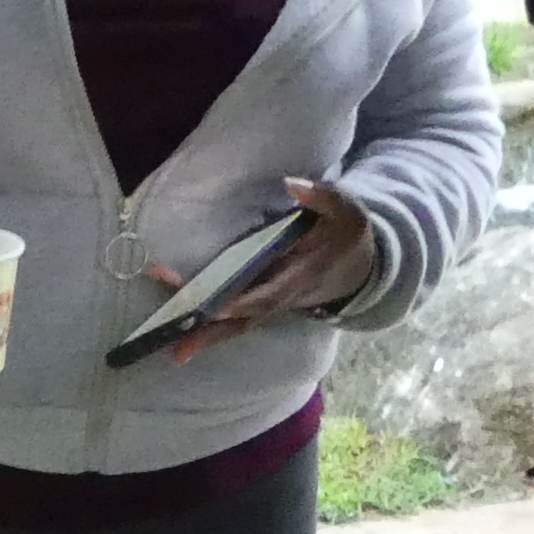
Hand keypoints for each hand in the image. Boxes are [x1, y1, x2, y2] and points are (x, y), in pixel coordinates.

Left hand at [147, 179, 377, 359]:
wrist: (361, 266)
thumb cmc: (349, 233)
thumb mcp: (346, 210)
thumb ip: (322, 197)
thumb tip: (291, 184)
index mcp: (303, 274)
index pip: (270, 293)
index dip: (243, 302)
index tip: (214, 307)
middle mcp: (285, 296)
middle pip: (245, 317)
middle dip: (211, 326)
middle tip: (175, 339)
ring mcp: (273, 304)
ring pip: (238, 325)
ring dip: (206, 336)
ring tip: (173, 349)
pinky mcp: (264, 303)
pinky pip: (236, 321)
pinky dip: (210, 330)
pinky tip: (181, 338)